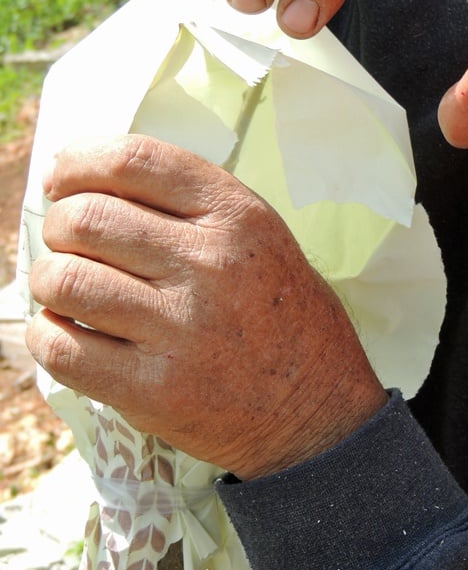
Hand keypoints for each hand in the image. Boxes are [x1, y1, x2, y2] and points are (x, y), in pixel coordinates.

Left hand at [26, 136, 385, 477]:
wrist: (317, 409)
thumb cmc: (282, 317)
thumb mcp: (260, 238)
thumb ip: (189, 206)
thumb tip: (86, 189)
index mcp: (236, 215)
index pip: (131, 159)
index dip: (76, 164)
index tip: (62, 184)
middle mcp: (210, 264)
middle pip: (84, 218)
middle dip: (58, 228)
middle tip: (69, 248)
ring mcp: (182, 329)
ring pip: (64, 280)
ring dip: (49, 283)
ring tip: (67, 294)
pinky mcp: (156, 390)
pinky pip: (62, 349)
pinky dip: (47, 337)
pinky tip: (67, 334)